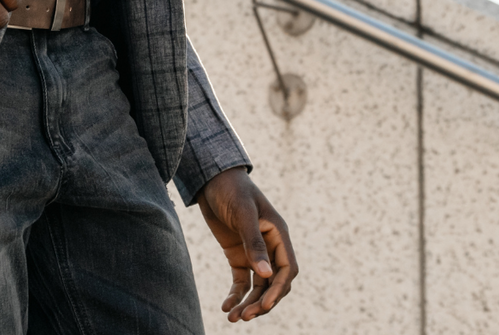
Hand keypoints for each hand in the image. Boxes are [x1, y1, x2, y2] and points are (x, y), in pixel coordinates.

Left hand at [196, 168, 296, 321]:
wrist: (212, 179)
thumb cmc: (232, 190)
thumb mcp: (243, 214)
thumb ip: (254, 244)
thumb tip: (266, 275)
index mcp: (278, 235)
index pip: (286, 269)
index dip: (278, 290)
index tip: (265, 306)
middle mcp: (269, 246)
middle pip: (273, 283)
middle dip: (262, 302)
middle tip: (245, 317)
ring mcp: (253, 252)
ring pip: (257, 286)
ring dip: (248, 303)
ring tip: (233, 318)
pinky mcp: (237, 255)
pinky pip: (241, 281)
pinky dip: (235, 295)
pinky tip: (225, 307)